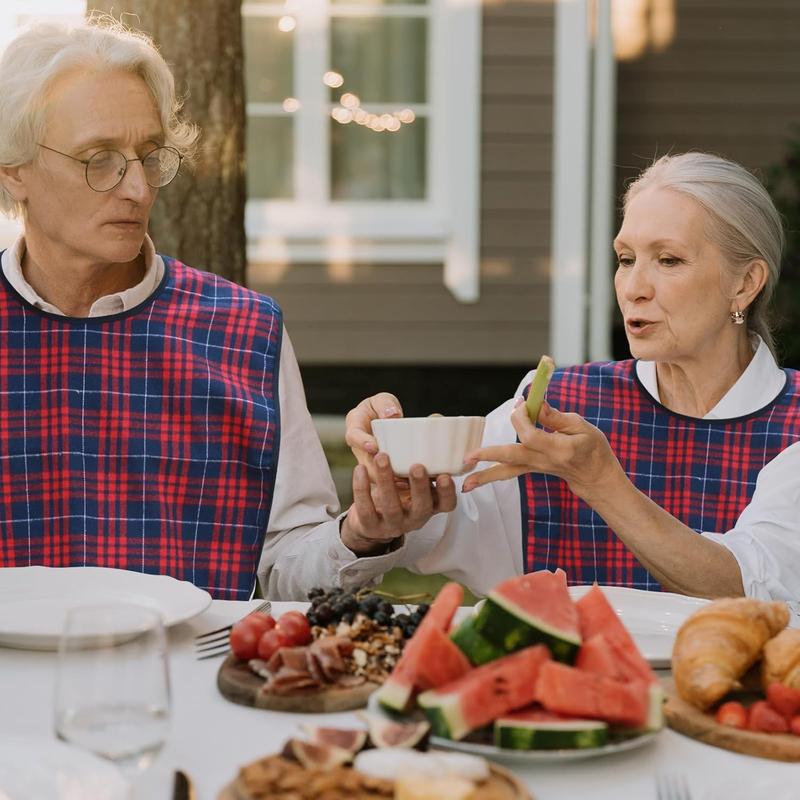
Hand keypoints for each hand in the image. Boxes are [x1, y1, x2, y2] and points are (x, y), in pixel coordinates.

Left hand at [340, 452, 456, 554]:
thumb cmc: (398, 495)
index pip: (446, 504)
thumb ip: (423, 463)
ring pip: (390, 506)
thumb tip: (433, 424)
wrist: (370, 523)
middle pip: (421, 507)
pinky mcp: (370, 526)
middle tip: (416, 466)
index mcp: (429, 507)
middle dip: (419, 486)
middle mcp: (414, 518)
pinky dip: (362, 487)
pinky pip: (365, 508)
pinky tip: (359, 469)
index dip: (447, 492)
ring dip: (386, 480)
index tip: (444, 475)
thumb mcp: (414, 483)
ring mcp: (392, 524)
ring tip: (381, 457)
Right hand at [345, 392, 403, 476]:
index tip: (374, 447)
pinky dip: (396, 484)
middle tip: (392, 470)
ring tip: (403, 481)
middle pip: (363, 462)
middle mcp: (359, 448)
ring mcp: (368, 462)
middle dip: (376, 469)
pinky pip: (385, 481)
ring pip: (374, 476)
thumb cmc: (383, 408)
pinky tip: (410, 486)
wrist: (385, 421)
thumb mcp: (383, 400)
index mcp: (354, 427)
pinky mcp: (379, 472)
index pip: (353, 436)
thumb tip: (392, 415)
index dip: (362, 442)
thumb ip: (385, 404)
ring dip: (387, 480)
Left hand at [461, 400, 623, 501]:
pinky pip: (508, 473)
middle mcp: (543, 461)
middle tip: (468, 457)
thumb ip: (555, 417)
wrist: (595, 476)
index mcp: (558, 449)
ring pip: (506, 471)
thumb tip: (536, 403)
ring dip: (484, 476)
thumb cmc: (592, 448)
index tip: (521, 403)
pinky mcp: (529, 469)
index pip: (530, 435)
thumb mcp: (582, 426)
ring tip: (464, 484)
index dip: (521, 418)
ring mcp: (535, 468)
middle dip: (489, 455)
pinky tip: (471, 483)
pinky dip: (490, 476)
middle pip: (512, 457)